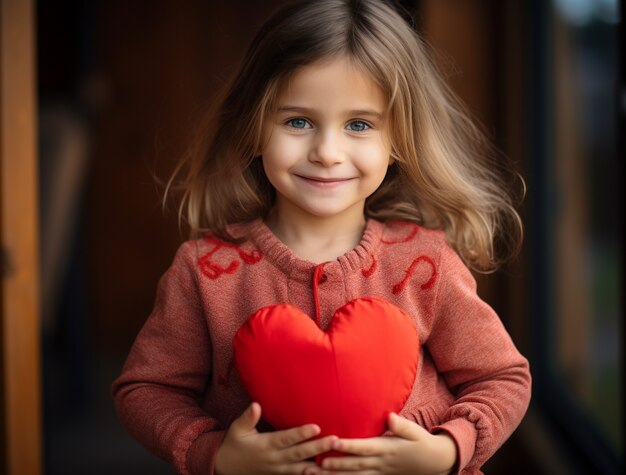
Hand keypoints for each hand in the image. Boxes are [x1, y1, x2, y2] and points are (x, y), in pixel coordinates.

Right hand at [215, 402, 337, 474]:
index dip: (301, 434)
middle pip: (299, 454)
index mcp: (265, 445)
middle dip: (318, 447)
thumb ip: (248, 417)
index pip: (286, 439)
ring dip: (319, 464)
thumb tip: (256, 405)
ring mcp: (278, 470)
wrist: (226, 468)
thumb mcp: (237, 429)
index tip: (316, 427)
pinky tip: (325, 472)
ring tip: (336, 459)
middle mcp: (274, 459)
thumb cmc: (234, 444)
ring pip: (302, 468)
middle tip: (335, 440)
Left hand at [303, 413, 456, 474]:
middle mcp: (381, 463)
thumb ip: (401, 425)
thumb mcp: (414, 431)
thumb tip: (390, 416)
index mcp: (387, 448)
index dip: (349, 445)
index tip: (334, 441)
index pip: (365, 447)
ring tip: (315, 474)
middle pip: (355, 465)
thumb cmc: (421, 442)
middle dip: (335, 465)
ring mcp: (380, 472)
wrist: (434, 462)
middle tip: (316, 463)